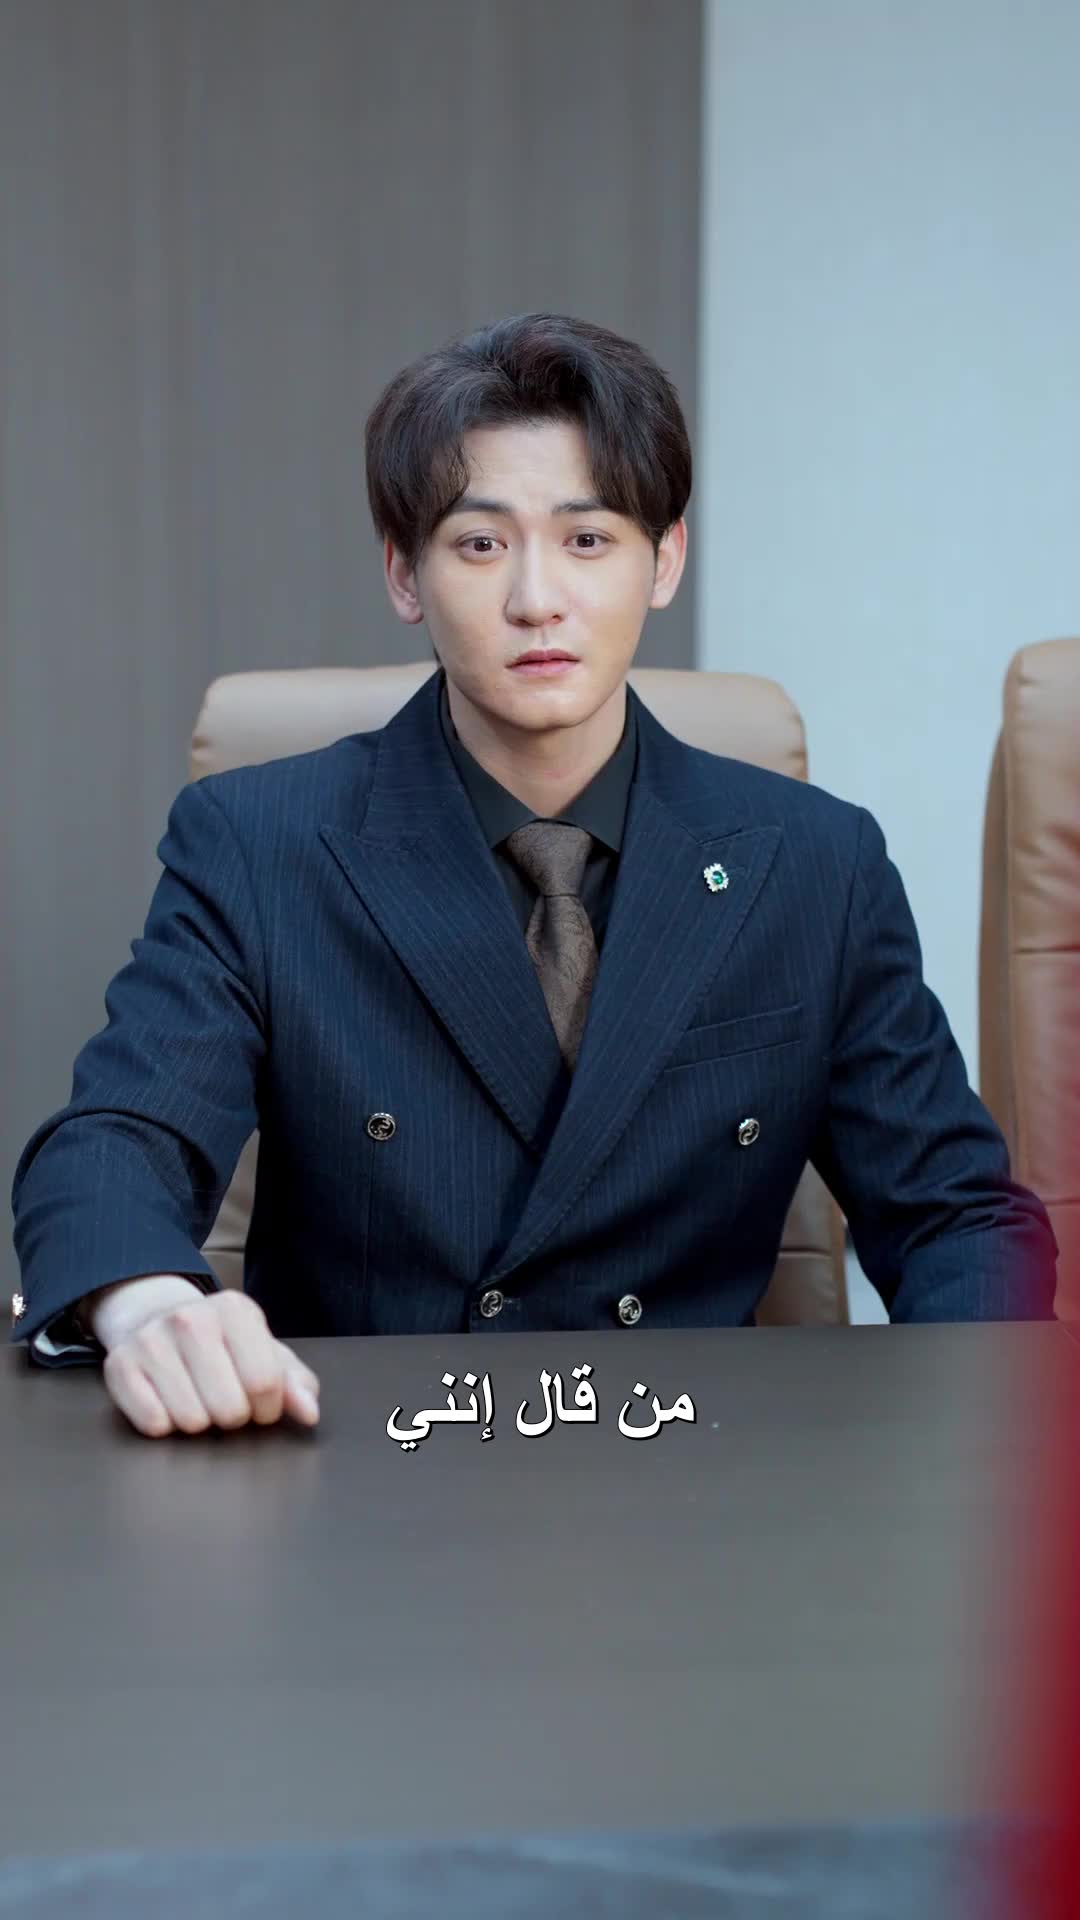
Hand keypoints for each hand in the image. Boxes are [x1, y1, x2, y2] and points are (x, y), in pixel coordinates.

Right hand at [101, 1289, 320, 1437]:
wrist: (155, 1317)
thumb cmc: (222, 1343)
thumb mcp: (264, 1352)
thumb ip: (295, 1382)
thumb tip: (309, 1413)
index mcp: (235, 1310)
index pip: (264, 1383)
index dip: (268, 1408)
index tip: (261, 1402)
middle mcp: (190, 1318)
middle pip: (229, 1409)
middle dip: (233, 1416)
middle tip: (225, 1399)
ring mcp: (151, 1340)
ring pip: (191, 1421)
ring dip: (199, 1422)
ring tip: (197, 1397)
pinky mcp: (119, 1365)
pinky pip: (153, 1424)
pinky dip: (164, 1423)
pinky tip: (168, 1400)